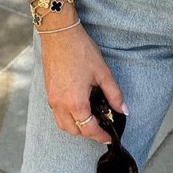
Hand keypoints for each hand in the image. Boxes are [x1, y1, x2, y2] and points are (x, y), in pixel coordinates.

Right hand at [37, 17, 126, 143]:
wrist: (59, 35)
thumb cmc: (80, 50)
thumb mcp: (103, 73)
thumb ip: (114, 94)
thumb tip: (124, 110)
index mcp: (76, 102)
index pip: (89, 129)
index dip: (100, 136)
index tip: (109, 137)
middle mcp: (60, 104)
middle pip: (74, 131)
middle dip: (88, 134)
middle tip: (102, 130)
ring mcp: (52, 99)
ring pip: (62, 125)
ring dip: (76, 128)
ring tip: (90, 122)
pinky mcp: (48, 92)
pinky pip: (56, 114)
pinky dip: (67, 118)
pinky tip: (77, 109)